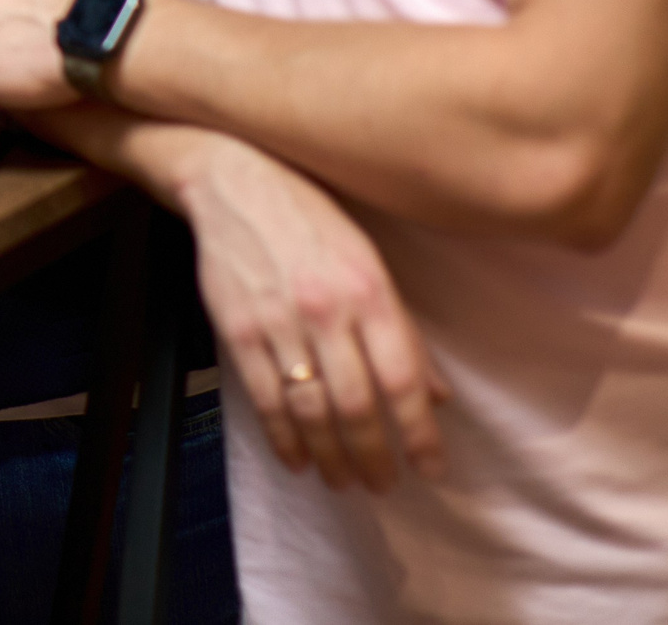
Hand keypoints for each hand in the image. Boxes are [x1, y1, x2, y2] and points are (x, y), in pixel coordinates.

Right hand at [177, 136, 449, 491]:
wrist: (234, 181)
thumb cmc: (309, 217)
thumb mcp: (369, 259)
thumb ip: (401, 328)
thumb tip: (433, 392)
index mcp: (368, 289)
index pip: (401, 377)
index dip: (418, 432)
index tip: (431, 467)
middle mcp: (326, 308)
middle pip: (355, 403)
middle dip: (374, 455)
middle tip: (383, 485)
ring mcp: (277, 320)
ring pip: (309, 408)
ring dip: (330, 455)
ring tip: (344, 481)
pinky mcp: (237, 328)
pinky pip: (263, 396)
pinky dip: (282, 436)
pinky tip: (296, 458)